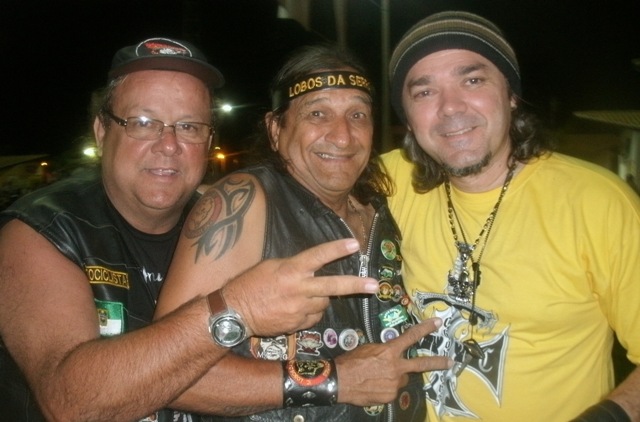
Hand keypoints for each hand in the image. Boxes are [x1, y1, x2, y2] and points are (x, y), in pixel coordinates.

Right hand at [223, 238, 378, 336]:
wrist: (234, 312)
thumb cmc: (250, 284)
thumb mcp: (270, 266)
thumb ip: (294, 267)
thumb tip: (310, 268)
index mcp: (290, 270)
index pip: (318, 256)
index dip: (337, 249)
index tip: (354, 245)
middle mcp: (298, 289)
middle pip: (333, 286)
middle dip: (356, 285)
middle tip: (375, 285)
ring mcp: (299, 309)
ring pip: (324, 302)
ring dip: (321, 298)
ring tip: (304, 295)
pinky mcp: (297, 324)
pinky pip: (314, 316)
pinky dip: (311, 312)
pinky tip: (297, 309)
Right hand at [335, 318, 452, 405]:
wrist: (340, 381)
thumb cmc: (351, 361)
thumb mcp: (368, 348)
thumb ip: (384, 351)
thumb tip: (391, 355)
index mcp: (390, 351)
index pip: (411, 337)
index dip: (425, 329)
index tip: (437, 323)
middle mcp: (396, 367)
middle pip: (421, 364)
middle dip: (437, 362)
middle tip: (450, 362)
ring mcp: (395, 383)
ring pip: (402, 378)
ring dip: (395, 377)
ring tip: (379, 377)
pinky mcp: (390, 396)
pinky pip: (393, 390)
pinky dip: (387, 387)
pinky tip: (375, 385)